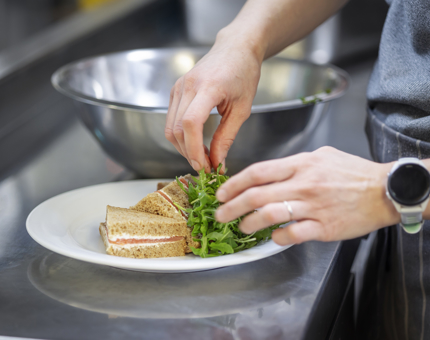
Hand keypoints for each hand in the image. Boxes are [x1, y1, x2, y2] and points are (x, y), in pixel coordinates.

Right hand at [165, 35, 262, 172]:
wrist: (235, 48)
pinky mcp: (175, 90)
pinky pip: (171, 119)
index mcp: (208, 88)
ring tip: (202, 156)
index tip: (205, 166)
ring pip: (170, 127)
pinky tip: (195, 142)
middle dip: (189, 153)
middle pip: (177, 129)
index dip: (194, 149)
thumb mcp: (242, 109)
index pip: (191, 123)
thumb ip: (226, 137)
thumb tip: (217, 162)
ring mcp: (178, 87)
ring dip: (183, 147)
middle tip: (206, 166)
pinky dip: (181, 136)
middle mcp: (187, 86)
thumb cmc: (244, 74)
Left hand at [215, 147, 399, 244]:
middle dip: (232, 206)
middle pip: (257, 195)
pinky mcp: (323, 227)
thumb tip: (274, 171)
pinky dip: (277, 237)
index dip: (234, 183)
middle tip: (219, 214)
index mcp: (301, 165)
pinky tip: (272, 237)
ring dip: (249, 222)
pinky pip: (292, 233)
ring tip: (241, 227)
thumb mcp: (323, 155)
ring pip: (270, 214)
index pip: (258, 172)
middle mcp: (303, 184)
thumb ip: (296, 162)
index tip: (222, 192)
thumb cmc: (353, 173)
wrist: (384, 190)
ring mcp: (313, 206)